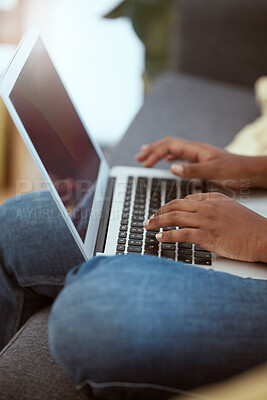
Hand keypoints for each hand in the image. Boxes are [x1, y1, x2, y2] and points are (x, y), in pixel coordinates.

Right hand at [136, 137, 266, 188]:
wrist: (249, 170)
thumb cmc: (235, 170)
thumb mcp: (214, 172)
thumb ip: (193, 170)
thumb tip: (171, 167)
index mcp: (196, 150)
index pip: (169, 146)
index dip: (154, 153)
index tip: (143, 163)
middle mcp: (195, 149)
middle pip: (168, 144)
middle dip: (152, 150)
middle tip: (138, 157)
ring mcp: (197, 153)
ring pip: (172, 148)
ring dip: (158, 151)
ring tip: (145, 155)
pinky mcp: (200, 159)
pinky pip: (179, 154)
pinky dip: (168, 156)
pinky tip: (166, 160)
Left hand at [144, 192, 266, 262]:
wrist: (262, 237)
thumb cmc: (248, 225)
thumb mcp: (229, 206)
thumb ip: (210, 203)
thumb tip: (191, 204)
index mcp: (212, 199)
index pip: (183, 199)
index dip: (168, 206)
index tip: (160, 212)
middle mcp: (207, 208)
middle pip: (175, 206)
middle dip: (158, 213)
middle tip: (148, 219)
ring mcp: (207, 221)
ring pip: (176, 218)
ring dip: (158, 222)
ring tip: (148, 227)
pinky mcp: (208, 236)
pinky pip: (182, 234)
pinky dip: (168, 235)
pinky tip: (160, 237)